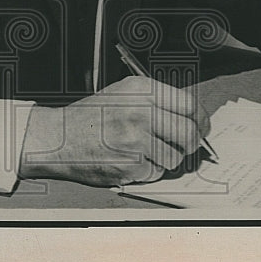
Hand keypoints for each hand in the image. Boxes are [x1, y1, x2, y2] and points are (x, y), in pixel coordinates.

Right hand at [19, 76, 210, 186]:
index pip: (190, 105)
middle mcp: (141, 111)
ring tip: (147, 150)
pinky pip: (157, 171)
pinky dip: (149, 169)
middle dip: (192, 142)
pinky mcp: (131, 164)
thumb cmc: (93, 115)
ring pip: (176, 156)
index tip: (200, 125)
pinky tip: (132, 159)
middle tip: (186, 144)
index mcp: (142, 89)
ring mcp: (136, 139)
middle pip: (189, 133)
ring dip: (167, 157)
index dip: (200, 118)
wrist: (59, 136)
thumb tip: (193, 116)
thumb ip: (157, 100)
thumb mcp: (124, 92)